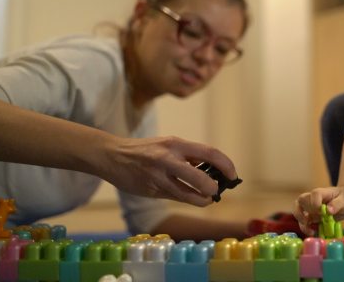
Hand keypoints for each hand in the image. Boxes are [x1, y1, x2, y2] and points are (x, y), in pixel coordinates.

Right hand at [96, 135, 237, 206]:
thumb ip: (187, 156)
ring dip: (202, 199)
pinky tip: (193, 198)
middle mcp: (168, 159)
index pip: (209, 153)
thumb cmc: (144, 150)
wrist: (111, 155)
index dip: (225, 165)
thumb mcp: (167, 145)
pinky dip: (188, 199)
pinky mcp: (151, 189)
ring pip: (188, 194)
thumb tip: (211, 169)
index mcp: (176, 144)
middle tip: (217, 190)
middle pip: (200, 177)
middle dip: (213, 187)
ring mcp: (158, 176)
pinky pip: (175, 198)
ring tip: (208, 199)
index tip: (232, 174)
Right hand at [293, 186, 343, 235]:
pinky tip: (312, 232)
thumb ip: (337, 204)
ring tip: (310, 231)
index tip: (321, 212)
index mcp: (321, 192)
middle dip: (302, 212)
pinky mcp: (310, 215)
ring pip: (298, 211)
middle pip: (300, 201)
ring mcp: (310, 206)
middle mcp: (312, 198)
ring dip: (301, 222)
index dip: (315, 203)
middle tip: (309, 221)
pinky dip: (305, 227)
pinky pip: (303, 221)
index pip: (314, 194)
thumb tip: (328, 211)